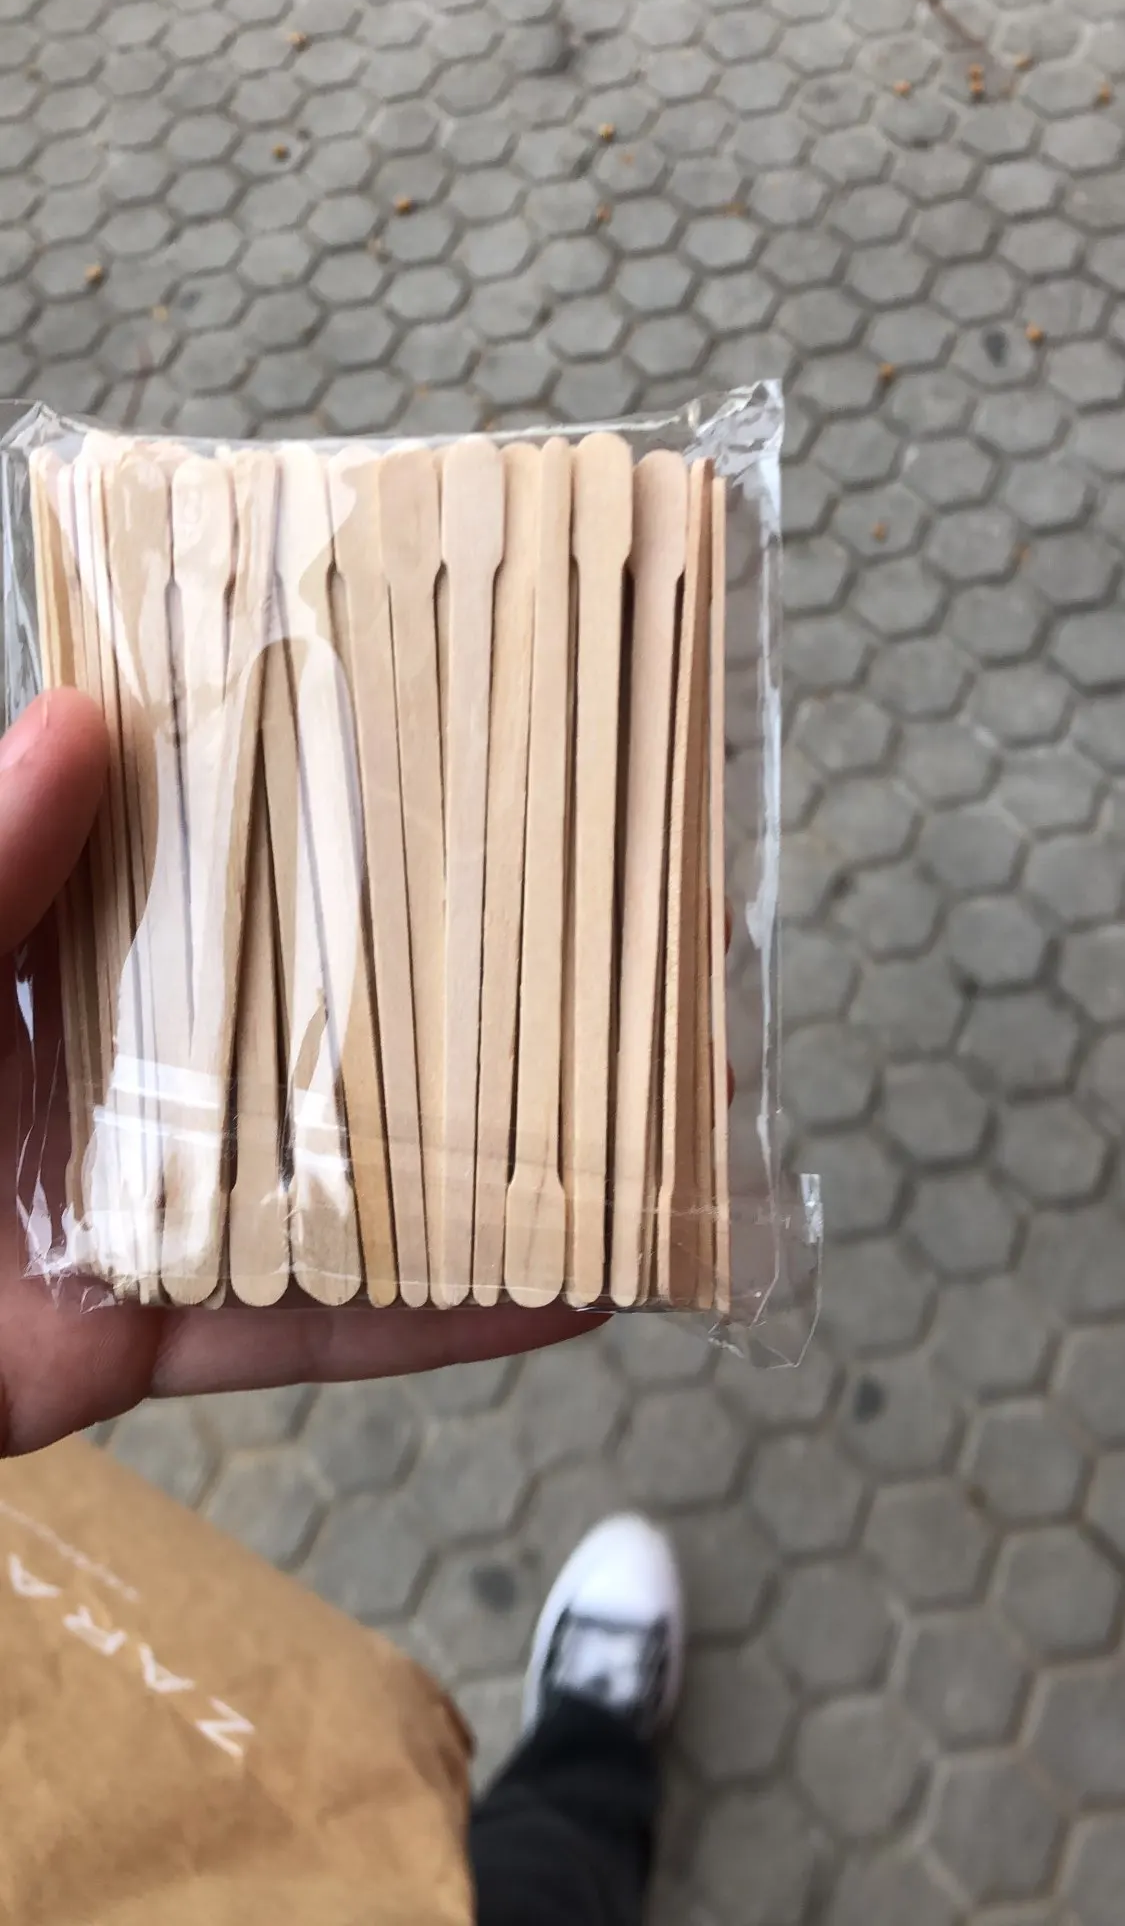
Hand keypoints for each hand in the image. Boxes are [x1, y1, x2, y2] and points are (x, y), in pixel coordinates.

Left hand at [0, 691, 600, 1457]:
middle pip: (310, 994)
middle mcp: (106, 1049)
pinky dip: (443, 1317)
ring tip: (664, 1103)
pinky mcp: (138, 1331)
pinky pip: (305, 1324)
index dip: (327, 780)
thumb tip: (83, 715)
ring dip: (503, 1141)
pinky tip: (588, 1289)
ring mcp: (132, 1187)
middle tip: (620, 913)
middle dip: (465, 962)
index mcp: (42, 935)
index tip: (462, 725)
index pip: (209, 836)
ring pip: (343, 1160)